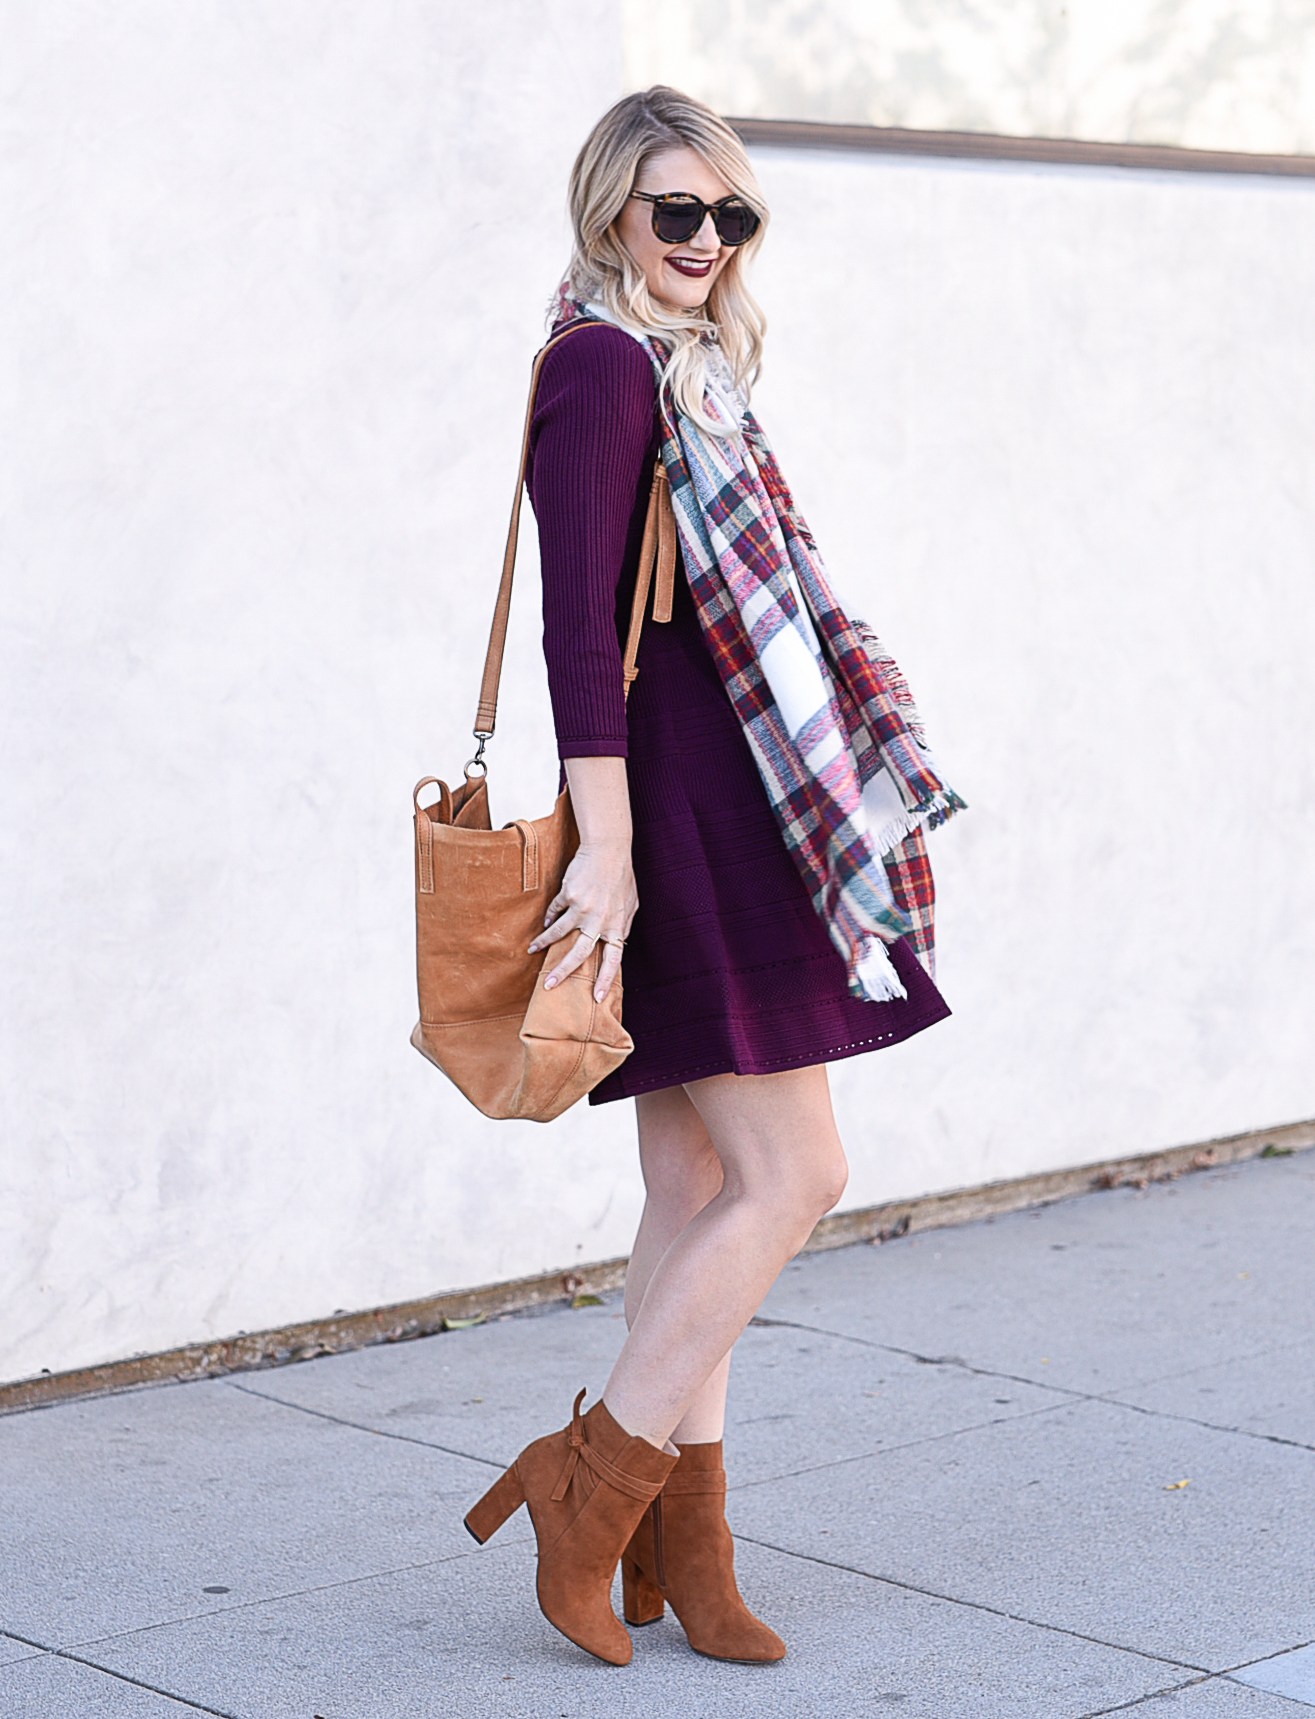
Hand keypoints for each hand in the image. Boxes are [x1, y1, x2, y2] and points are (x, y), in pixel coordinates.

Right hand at [528, 840, 636, 1001]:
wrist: (608, 850)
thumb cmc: (622, 878)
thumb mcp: (630, 905)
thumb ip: (622, 925)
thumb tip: (616, 943)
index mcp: (617, 926)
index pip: (613, 960)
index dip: (604, 980)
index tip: (596, 998)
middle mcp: (599, 921)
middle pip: (579, 954)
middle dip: (562, 972)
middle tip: (549, 985)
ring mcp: (583, 908)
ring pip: (559, 932)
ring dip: (543, 943)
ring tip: (532, 950)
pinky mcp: (569, 895)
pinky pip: (555, 911)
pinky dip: (549, 919)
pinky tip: (544, 923)